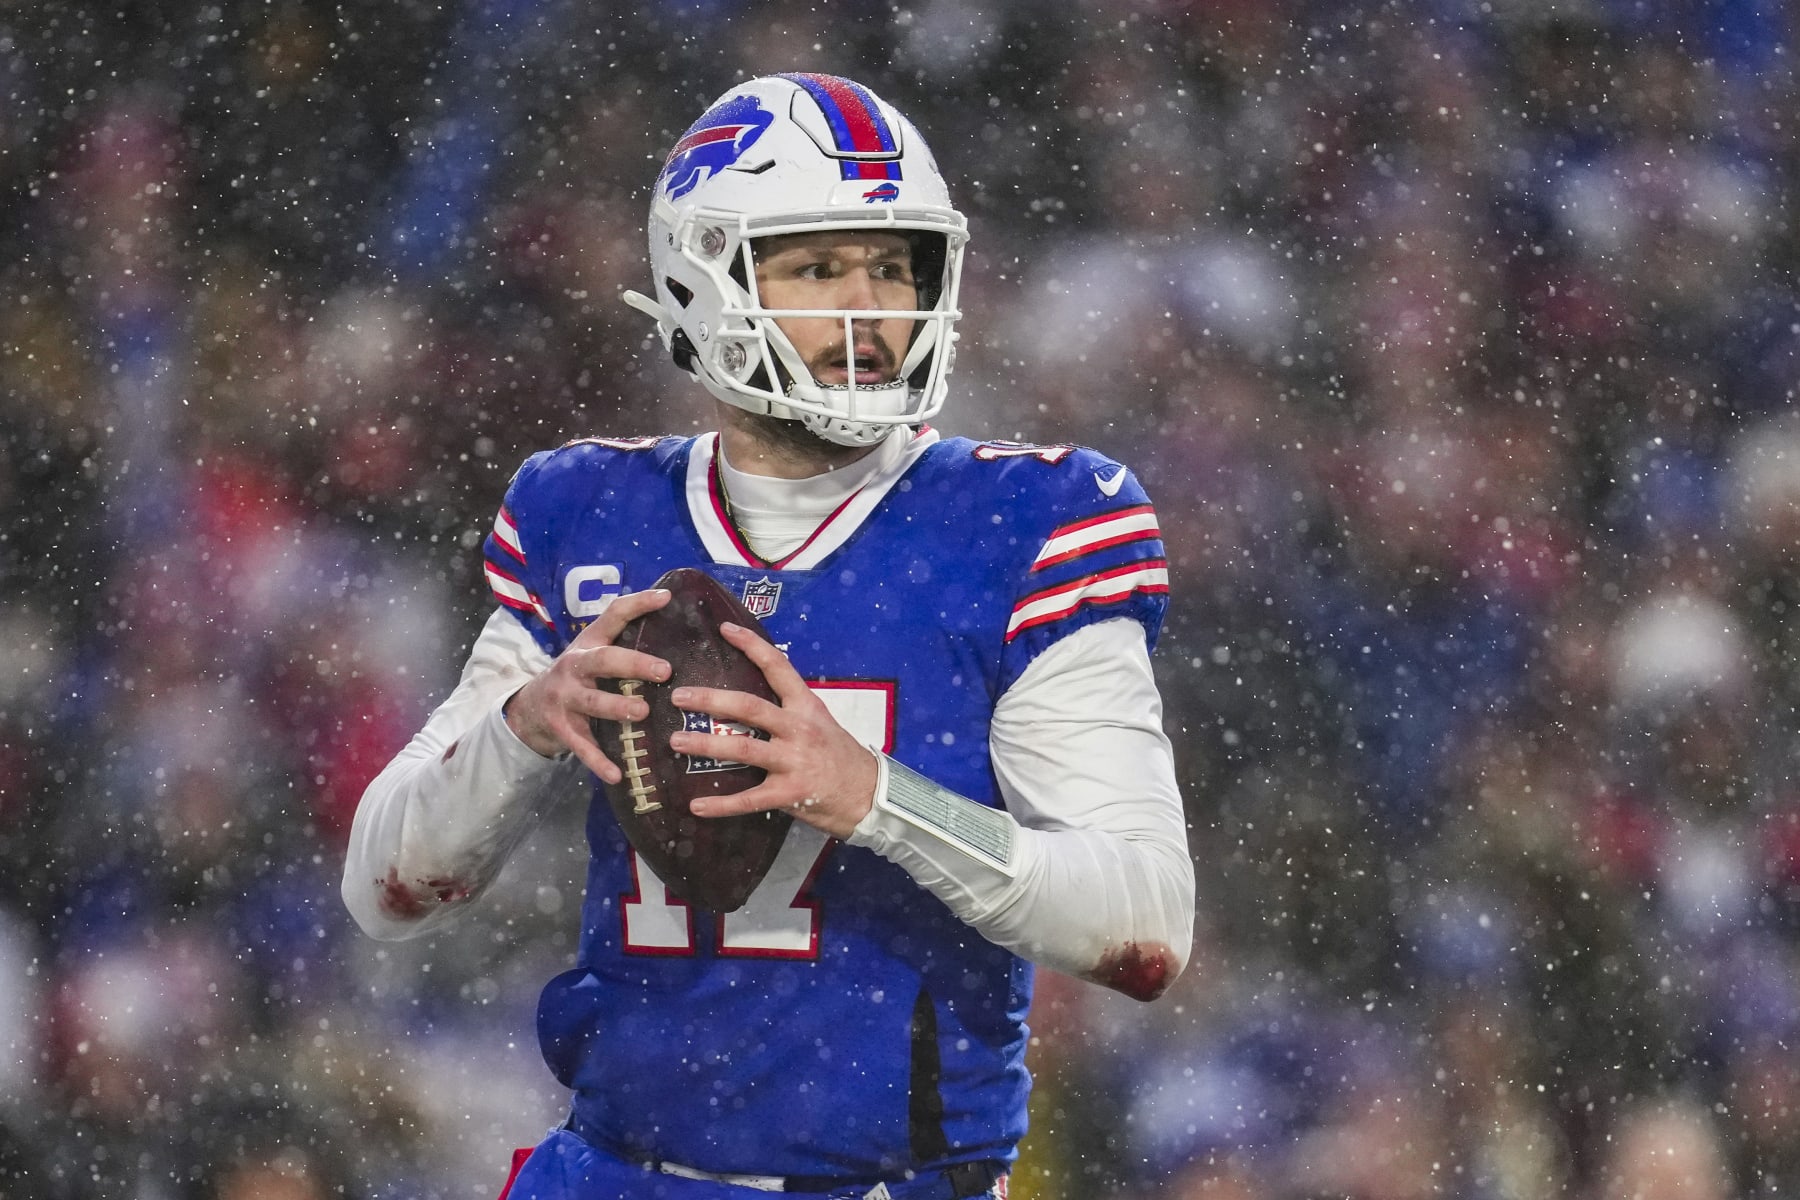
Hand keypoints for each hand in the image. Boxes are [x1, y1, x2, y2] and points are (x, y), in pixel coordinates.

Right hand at [504, 588, 672, 783]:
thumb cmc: (577, 678)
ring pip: (592, 702)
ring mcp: (565, 698)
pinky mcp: (561, 728)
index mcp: (589, 644)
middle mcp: (575, 667)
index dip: (638, 603)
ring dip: (617, 708)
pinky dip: (598, 762)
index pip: (613, 615)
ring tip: (642, 713)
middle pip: (602, 660)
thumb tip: (673, 624)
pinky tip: (617, 774)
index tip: (666, 597)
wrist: (528, 708)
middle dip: (632, 664)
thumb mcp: (592, 654)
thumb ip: (622, 643)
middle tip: (663, 671)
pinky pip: (582, 747)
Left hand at [669, 622, 878, 839]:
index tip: (724, 628)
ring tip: (676, 742)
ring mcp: (794, 761)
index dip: (751, 645)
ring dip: (706, 745)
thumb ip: (787, 711)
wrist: (869, 794)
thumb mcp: (820, 722)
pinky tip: (696, 805)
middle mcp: (799, 729)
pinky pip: (749, 799)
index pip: (778, 667)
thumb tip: (745, 701)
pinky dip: (721, 803)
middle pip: (749, 708)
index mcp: (806, 706)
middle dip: (711, 700)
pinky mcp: (790, 793)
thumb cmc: (840, 755)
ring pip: (743, 749)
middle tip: (679, 696)